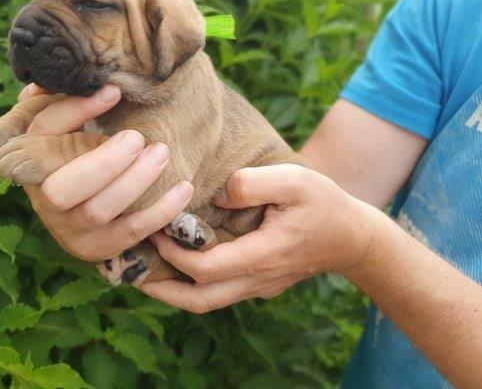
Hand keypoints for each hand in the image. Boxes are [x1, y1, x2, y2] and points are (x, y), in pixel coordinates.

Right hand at [17, 84, 192, 261]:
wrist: (86, 205)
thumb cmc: (83, 152)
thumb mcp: (70, 125)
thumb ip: (70, 101)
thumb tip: (94, 84)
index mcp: (30, 159)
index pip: (44, 131)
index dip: (76, 112)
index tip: (114, 92)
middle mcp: (42, 199)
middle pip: (62, 188)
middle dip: (103, 163)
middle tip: (137, 139)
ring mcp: (68, 229)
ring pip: (97, 211)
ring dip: (134, 182)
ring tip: (161, 154)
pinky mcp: (97, 248)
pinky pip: (130, 233)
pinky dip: (160, 211)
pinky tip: (184, 188)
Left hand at [139, 164, 376, 312]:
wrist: (353, 237)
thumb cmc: (324, 205)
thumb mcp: (295, 180)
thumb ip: (254, 183)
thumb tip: (219, 191)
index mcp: (262, 256)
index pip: (205, 268)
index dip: (174, 254)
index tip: (155, 229)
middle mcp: (256, 279)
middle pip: (198, 299)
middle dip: (160, 289)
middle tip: (128, 269)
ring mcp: (257, 286)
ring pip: (206, 301)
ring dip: (172, 291)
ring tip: (142, 270)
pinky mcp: (258, 283)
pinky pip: (218, 292)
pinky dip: (191, 284)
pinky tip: (175, 265)